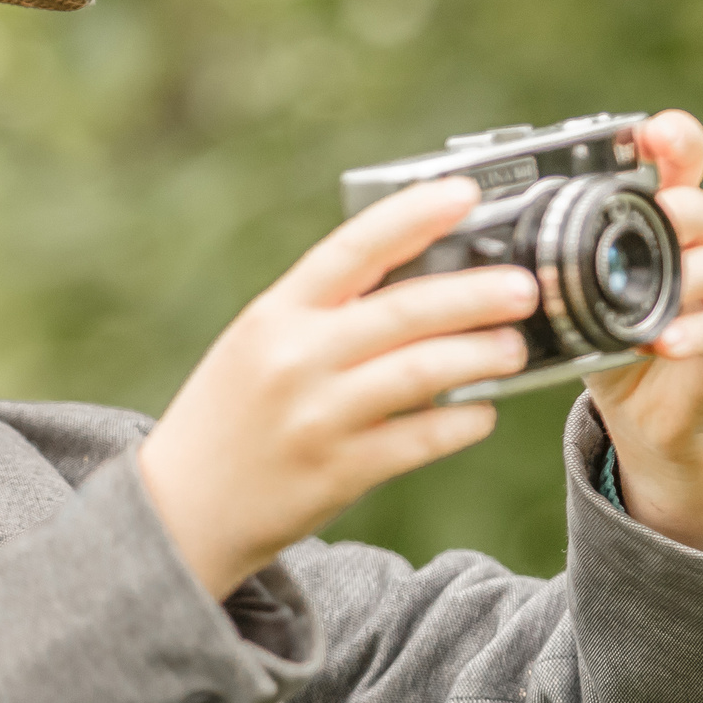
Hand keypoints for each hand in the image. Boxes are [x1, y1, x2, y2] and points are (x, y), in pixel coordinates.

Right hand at [138, 178, 534, 598]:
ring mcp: (317, 417)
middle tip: (523, 288)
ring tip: (513, 348)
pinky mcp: (338, 472)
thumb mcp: (255, 346)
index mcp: (273, 315)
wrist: (179, 510)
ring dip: (481, 355)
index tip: (465, 192)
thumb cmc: (227, 418)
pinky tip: (480, 414)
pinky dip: (461, 423)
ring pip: (423, 372)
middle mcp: (295, 359)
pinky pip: (421, 439)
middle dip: (477, 294)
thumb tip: (414, 282)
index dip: (414, 215)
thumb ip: (320, 314)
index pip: (352, 248)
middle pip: (405, 310)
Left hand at [582, 109, 702, 560]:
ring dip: (691, 273)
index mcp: (666, 219)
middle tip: (662, 209)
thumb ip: (548, 259)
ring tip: (666, 284)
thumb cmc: (610, 333)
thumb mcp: (575, 290)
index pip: (681, 163)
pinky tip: (666, 341)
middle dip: (683, 205)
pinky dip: (696, 333)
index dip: (674, 140)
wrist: (648, 407)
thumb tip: (475, 238)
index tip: (654, 131)